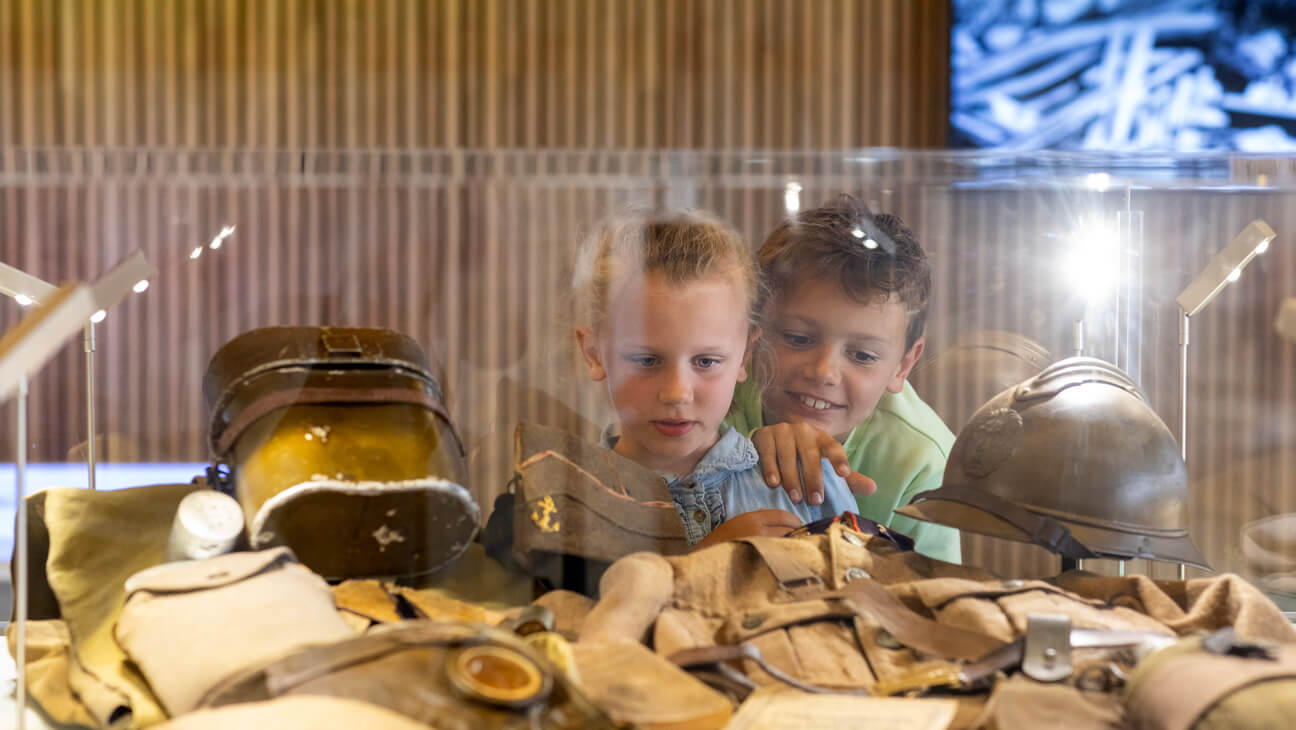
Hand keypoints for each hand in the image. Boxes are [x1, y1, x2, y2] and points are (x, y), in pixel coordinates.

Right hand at [692, 509, 802, 550]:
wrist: (708, 556)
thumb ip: (758, 519)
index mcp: (753, 518)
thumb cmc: (723, 540)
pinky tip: (785, 557)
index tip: (799, 524)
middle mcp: (759, 531)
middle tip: (800, 537)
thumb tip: (778, 521)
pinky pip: (778, 555)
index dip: (793, 519)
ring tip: (793, 547)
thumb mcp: (739, 522)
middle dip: (795, 533)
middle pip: (787, 529)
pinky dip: (784, 554)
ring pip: (785, 543)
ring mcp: (761, 546)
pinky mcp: (762, 560)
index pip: (781, 515)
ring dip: (791, 544)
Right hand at [751, 422, 877, 503]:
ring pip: (788, 454)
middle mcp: (803, 431)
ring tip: (795, 497)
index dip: (839, 459)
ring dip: (792, 477)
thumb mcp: (825, 469)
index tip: (843, 474)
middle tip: (815, 501)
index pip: (833, 447)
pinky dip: (770, 468)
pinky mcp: (764, 435)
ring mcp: (782, 431)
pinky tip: (773, 483)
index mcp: (821, 439)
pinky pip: (768, 451)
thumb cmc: (801, 461)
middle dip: (814, 478)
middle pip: (810, 454)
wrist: (768, 447)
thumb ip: (847, 480)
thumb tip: (873, 488)